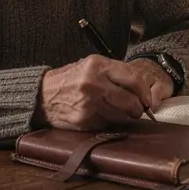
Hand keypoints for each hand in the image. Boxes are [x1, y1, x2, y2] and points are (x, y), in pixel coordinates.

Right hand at [33, 55, 170, 130]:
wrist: (42, 95)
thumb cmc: (70, 79)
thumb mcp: (91, 65)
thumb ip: (115, 72)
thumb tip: (142, 86)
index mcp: (98, 65)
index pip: (134, 79)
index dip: (145, 91)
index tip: (147, 98)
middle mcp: (94, 83)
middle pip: (131, 102)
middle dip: (138, 108)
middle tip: (137, 109)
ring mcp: (89, 104)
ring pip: (122, 116)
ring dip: (124, 117)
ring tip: (116, 111)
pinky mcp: (84, 120)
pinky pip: (108, 124)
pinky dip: (109, 122)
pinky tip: (101, 115)